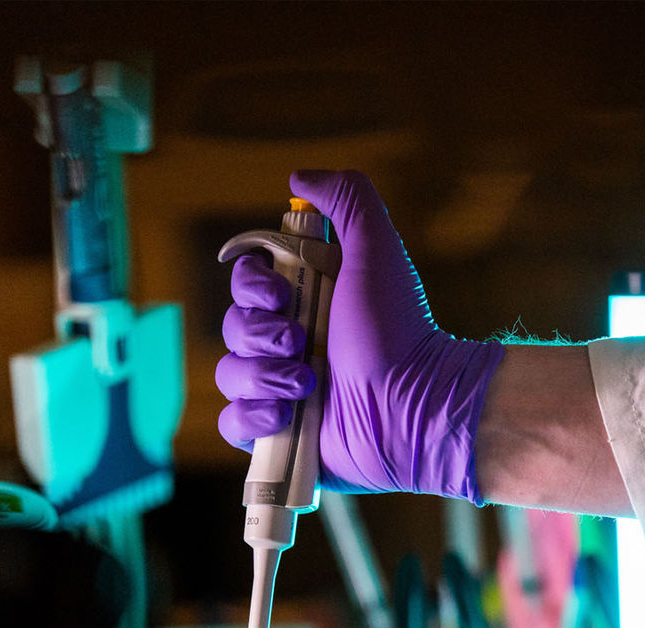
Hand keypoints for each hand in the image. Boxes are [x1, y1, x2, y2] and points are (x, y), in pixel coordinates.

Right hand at [216, 170, 504, 501]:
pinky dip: (253, 417)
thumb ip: (347, 199)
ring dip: (262, 376)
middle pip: (232, 326)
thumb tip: (298, 176)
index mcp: (307, 301)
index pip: (246, 283)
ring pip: (229, 374)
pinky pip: (234, 422)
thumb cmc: (399, 329)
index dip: (252, 286)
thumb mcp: (377, 248)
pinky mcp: (280, 434)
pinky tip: (287, 416)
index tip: (282, 294)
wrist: (415, 404)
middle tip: (300, 343)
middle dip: (260, 334)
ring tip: (307, 385)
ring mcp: (283, 390)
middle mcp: (290, 343)